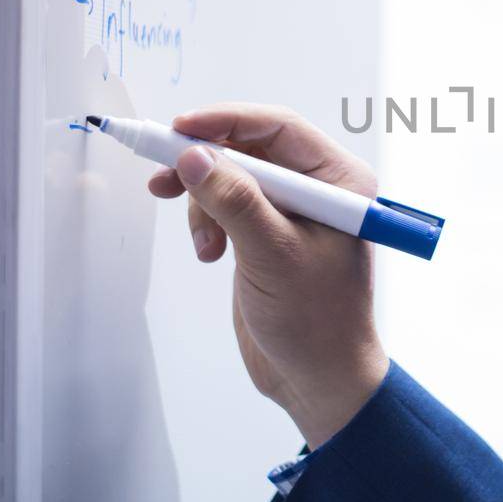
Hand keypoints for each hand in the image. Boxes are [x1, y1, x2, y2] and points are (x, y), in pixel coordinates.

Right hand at [146, 103, 388, 447]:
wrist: (318, 379)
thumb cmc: (316, 321)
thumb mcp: (272, 255)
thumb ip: (234, 201)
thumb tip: (194, 155)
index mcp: (340, 181)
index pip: (277, 129)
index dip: (225, 122)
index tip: (178, 129)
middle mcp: (319, 189)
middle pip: (249, 149)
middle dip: (205, 165)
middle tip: (162, 176)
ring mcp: (292, 212)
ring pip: (231, 178)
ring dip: (204, 203)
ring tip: (204, 245)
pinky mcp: (268, 234)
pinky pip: (227, 206)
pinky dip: (208, 222)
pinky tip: (209, 253)